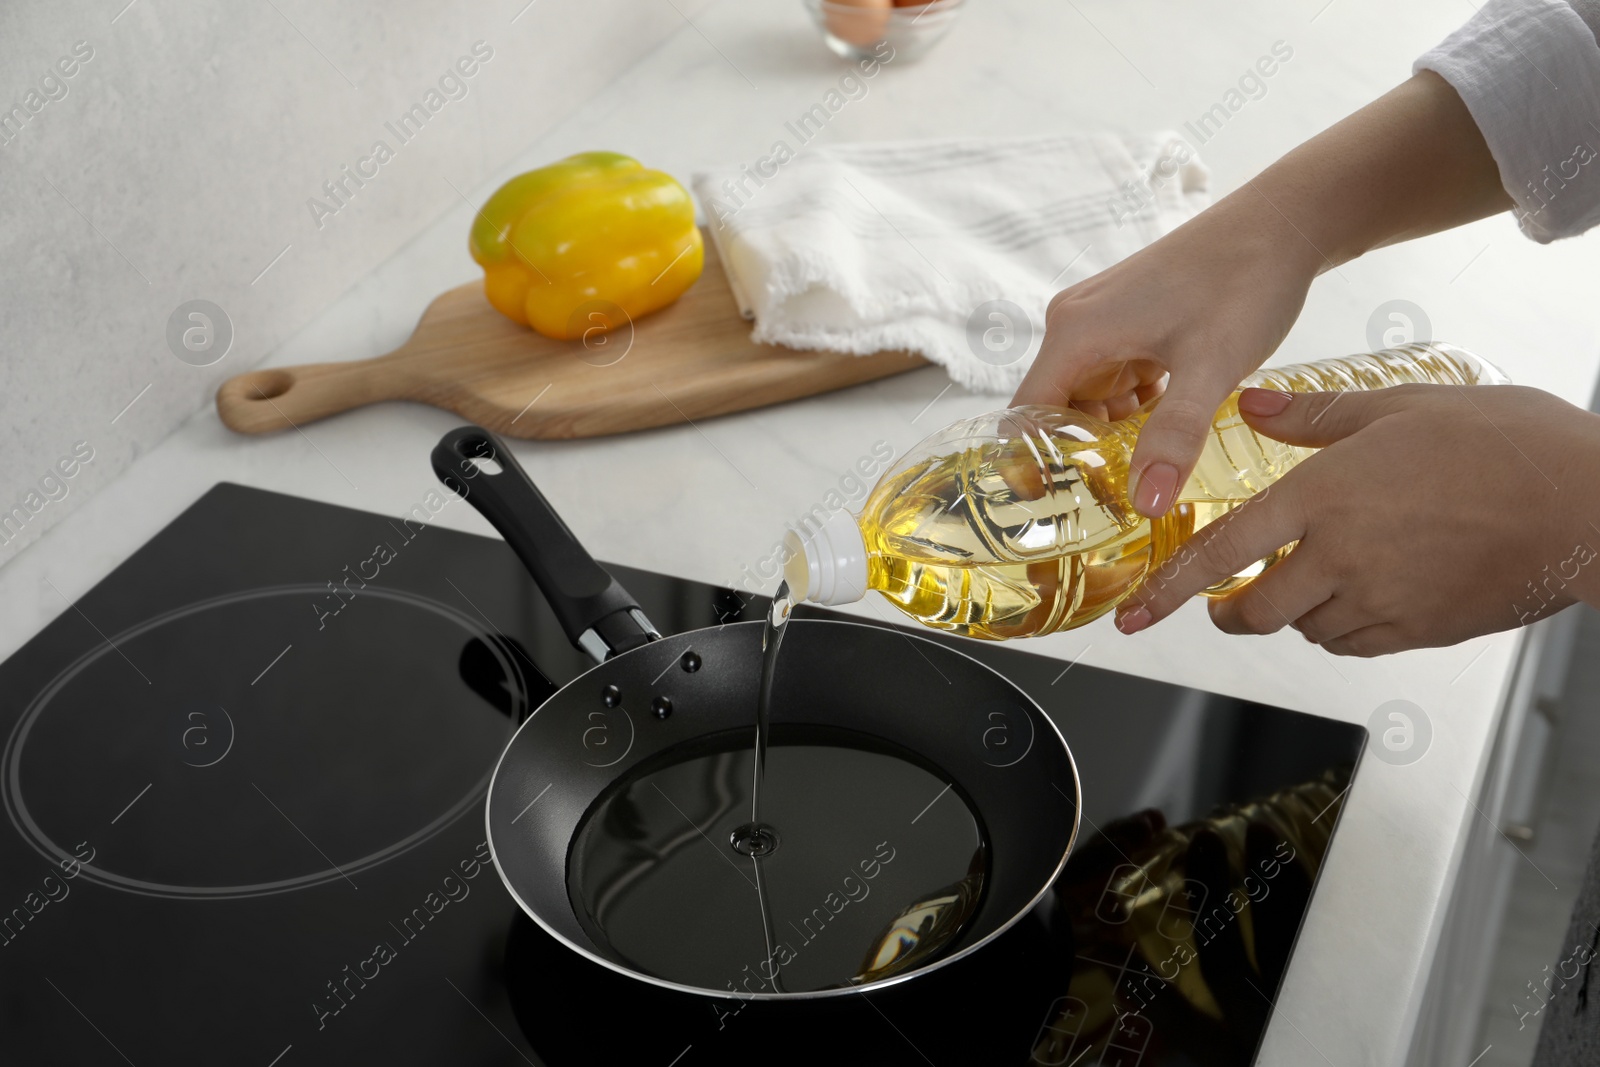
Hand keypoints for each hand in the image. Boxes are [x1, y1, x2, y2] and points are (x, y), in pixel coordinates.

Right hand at [1011, 194, 1319, 516]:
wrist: (1283, 223)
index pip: (1025, 415)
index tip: (1056, 510)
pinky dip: (1133, 409)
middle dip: (1080, 456)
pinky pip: (1113, 379)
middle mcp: (1075, 323)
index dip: (1034, 465)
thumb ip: (1174, 436)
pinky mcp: (1127, 319)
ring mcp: (1101, 319)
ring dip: (1112, 434)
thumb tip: (1145, 504)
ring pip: (1087, 397)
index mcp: (1075, 332)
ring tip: (1150, 469)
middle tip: (1115, 503)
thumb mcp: (1212, 367)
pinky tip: (1170, 425)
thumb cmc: (1244, 281)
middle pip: (1055, 410)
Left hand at [1115, 384, 1599, 656]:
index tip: (1136, 613)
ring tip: (1314, 578)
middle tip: (1226, 600)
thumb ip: (1315, 416)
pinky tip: (1362, 595)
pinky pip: (1355, 644)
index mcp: (1324, 495)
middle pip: (1254, 610)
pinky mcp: (1420, 631)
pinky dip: (1341, 628)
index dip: (1169, 587)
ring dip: (1294, 612)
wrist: (1592, 505)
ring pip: (1305, 629)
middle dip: (1230, 610)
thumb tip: (1249, 408)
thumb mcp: (1402, 405)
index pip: (1222, 551)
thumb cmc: (1506, 443)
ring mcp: (1382, 601)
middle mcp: (1341, 557)